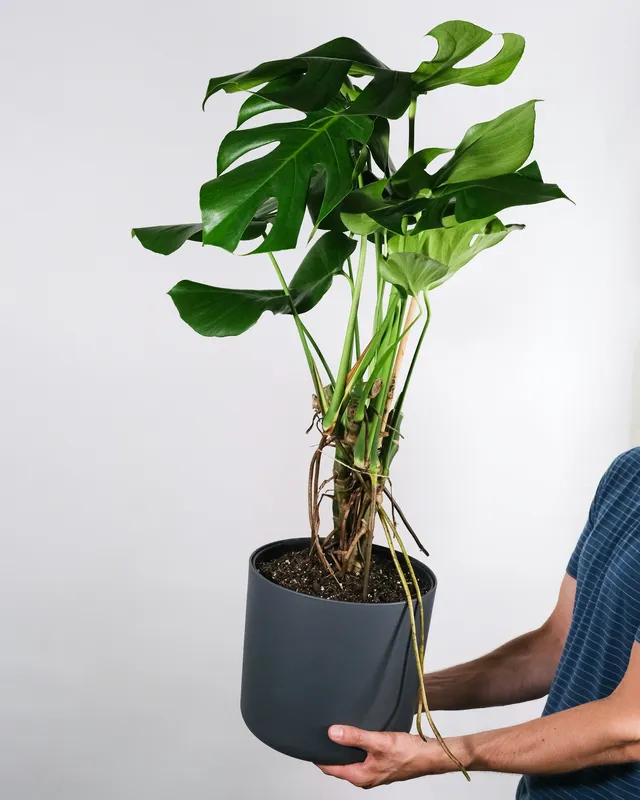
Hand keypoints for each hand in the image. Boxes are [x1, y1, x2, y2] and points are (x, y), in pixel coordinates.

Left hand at [316, 725, 444, 788]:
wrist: (429, 755)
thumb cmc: (408, 753)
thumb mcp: (378, 742)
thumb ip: (355, 737)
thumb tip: (332, 733)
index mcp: (360, 776)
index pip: (330, 768)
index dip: (318, 756)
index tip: (308, 743)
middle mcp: (364, 776)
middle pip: (338, 765)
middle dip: (329, 751)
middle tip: (319, 734)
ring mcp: (372, 771)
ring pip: (349, 760)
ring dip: (343, 748)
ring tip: (335, 731)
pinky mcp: (379, 764)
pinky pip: (360, 756)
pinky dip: (354, 746)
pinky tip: (355, 734)